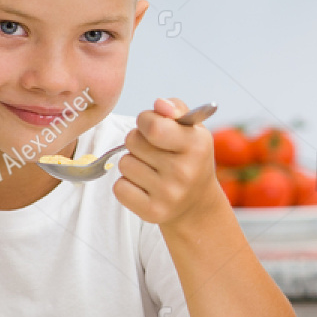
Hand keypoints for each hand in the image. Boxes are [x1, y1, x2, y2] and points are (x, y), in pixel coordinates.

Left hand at [114, 98, 220, 226]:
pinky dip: (127, 185)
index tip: (151, 127)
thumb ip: (175, 108)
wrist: (196, 204)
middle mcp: (185, 172)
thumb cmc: (188, 157)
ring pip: (124, 163)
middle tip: (154, 152)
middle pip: (132, 141)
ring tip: (151, 170)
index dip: (145, 121)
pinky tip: (145, 187)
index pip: (152, 125)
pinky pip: (119, 187)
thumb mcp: (191, 130)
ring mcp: (169, 195)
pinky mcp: (153, 213)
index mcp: (197, 145)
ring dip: (133, 163)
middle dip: (138, 142)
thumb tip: (159, 104)